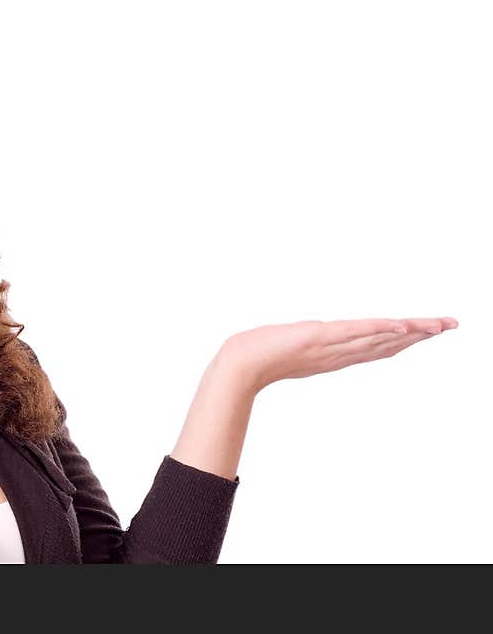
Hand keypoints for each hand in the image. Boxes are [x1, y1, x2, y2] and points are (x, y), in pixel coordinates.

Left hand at [223, 316, 458, 391]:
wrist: (240, 365)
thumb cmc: (258, 356)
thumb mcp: (289, 347)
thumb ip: (303, 344)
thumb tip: (310, 335)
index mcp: (334, 356)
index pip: (377, 347)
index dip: (405, 339)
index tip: (429, 331)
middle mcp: (338, 355)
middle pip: (387, 344)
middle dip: (420, 334)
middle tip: (450, 325)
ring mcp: (331, 347)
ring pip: (379, 338)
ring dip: (410, 330)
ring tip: (438, 324)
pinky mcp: (320, 337)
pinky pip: (355, 332)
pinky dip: (379, 328)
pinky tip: (401, 325)